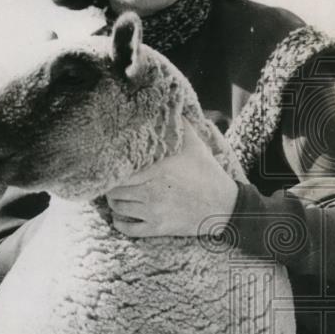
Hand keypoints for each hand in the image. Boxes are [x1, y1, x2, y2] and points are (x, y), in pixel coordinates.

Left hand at [107, 122, 238, 237]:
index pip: (121, 170)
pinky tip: (120, 217)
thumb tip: (172, 105)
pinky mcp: (157, 227)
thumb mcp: (196, 145)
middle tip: (112, 181)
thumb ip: (181, 125)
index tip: (111, 165)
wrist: (223, 206)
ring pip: (118, 208)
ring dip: (114, 202)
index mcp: (158, 169)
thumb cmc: (208, 173)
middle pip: (114, 190)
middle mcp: (151, 191)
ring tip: (116, 196)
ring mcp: (153, 211)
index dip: (112, 168)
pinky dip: (119, 223)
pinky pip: (128, 229)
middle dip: (111, 185)